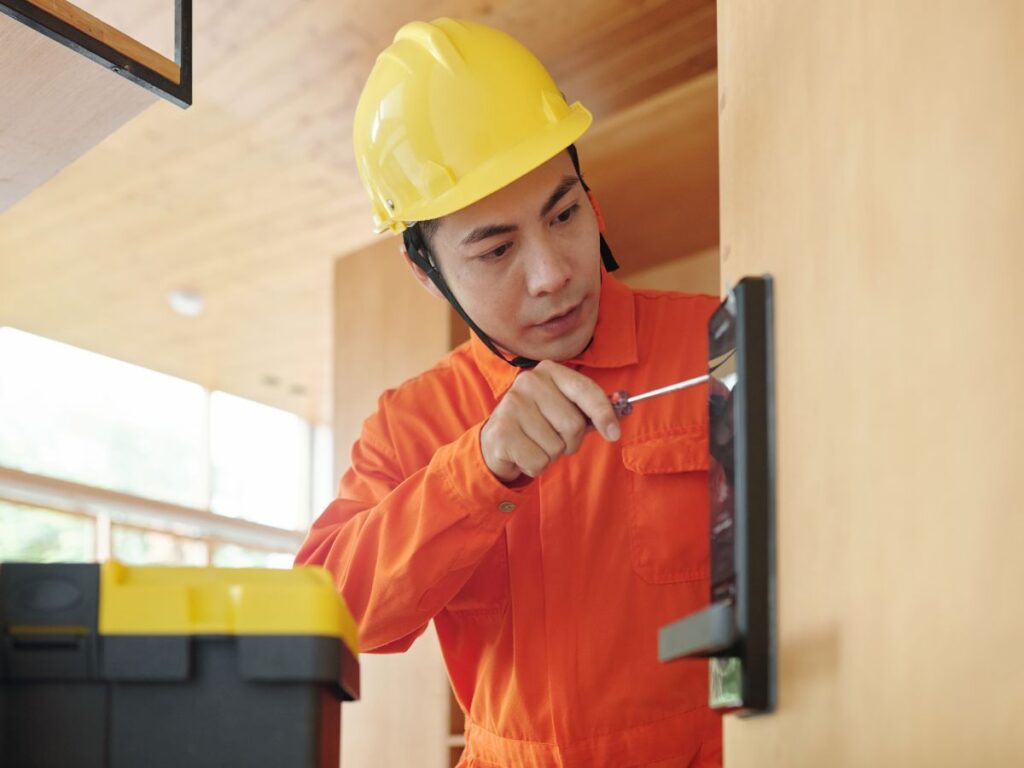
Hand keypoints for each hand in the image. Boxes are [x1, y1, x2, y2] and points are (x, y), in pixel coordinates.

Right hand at [480, 360, 620, 483]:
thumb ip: (592, 411)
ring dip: (551, 455)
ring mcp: (512, 405)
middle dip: (570, 442)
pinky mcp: (502, 431)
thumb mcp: (565, 410)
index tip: (614, 434)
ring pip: (556, 446)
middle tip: (553, 439)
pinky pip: (539, 461)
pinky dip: (536, 466)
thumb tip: (625, 411)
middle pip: (573, 424)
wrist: (497, 441)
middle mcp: (528, 381)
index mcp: (549, 371)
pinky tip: (523, 454)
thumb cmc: (539, 424)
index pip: (585, 390)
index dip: (604, 414)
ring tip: (535, 444)